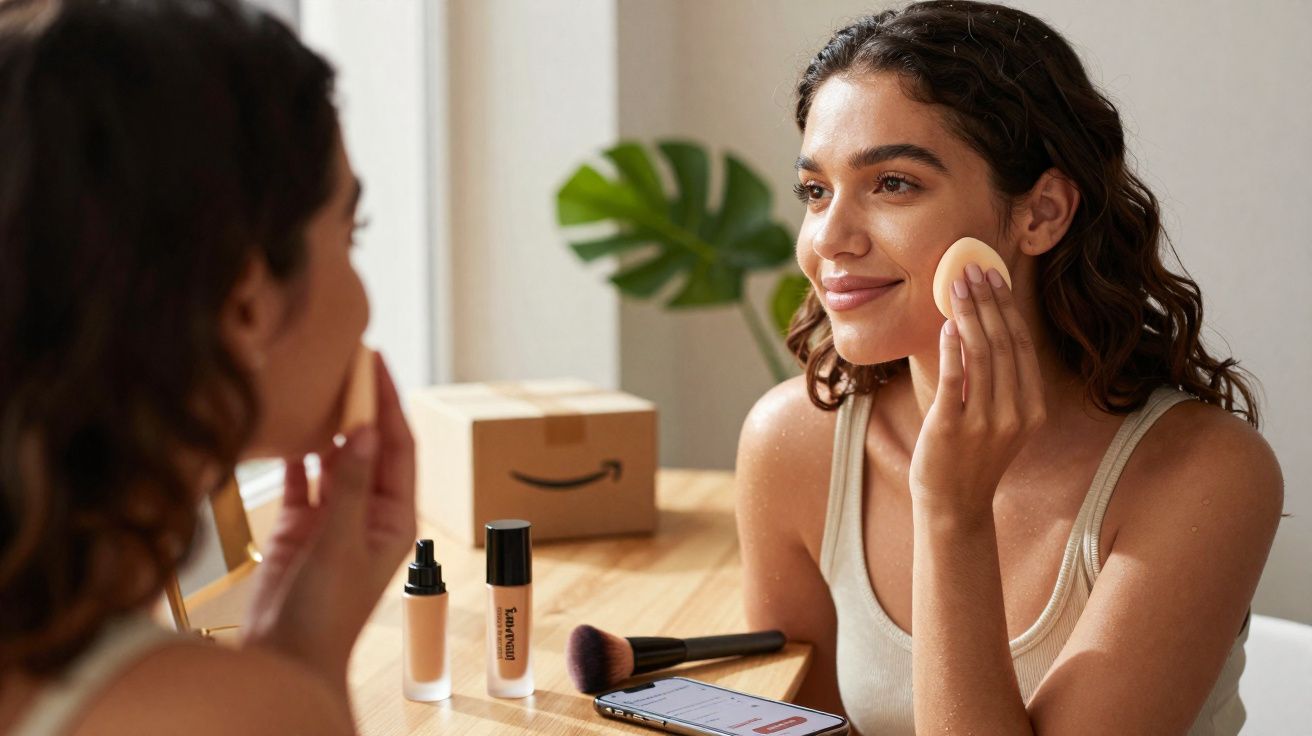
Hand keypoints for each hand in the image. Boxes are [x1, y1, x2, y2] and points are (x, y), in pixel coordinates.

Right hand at [242, 353, 416, 690]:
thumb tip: (364, 432)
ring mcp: (334, 519)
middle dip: (361, 405)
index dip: (388, 403)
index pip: (398, 446)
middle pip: (369, 446)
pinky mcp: (299, 527)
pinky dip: (296, 456)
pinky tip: (290, 430)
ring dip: (329, 426)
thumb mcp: (341, 544)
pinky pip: (302, 481)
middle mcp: (369, 513)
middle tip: (348, 360)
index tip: (376, 364)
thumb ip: (351, 487)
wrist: (285, 658)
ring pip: (335, 459)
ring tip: (320, 383)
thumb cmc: (326, 613)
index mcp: (395, 517)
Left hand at [908, 263, 1045, 517]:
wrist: (954, 505)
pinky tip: (948, 324)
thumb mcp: (996, 419)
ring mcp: (985, 422)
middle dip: (988, 301)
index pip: (1021, 345)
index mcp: (1032, 409)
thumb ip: (995, 382)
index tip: (994, 277)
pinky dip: (952, 349)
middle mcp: (1015, 414)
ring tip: (957, 287)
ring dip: (970, 315)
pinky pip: (955, 379)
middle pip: (1003, 343)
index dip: (1007, 308)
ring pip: (981, 355)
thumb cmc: (970, 457)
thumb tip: (979, 328)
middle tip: (972, 270)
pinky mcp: (953, 428)